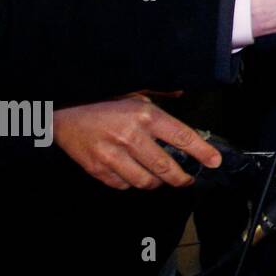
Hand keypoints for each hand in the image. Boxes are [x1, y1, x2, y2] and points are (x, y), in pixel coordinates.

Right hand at [55, 94, 220, 190]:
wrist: (60, 109)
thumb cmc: (101, 98)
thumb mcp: (134, 90)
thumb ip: (161, 93)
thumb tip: (182, 93)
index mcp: (145, 115)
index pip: (183, 138)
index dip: (202, 152)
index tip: (214, 162)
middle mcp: (131, 137)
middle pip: (166, 168)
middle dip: (183, 178)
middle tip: (188, 180)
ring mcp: (112, 155)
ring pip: (145, 181)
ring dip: (157, 183)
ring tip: (161, 178)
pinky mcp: (97, 168)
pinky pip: (123, 185)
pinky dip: (132, 183)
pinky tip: (134, 174)